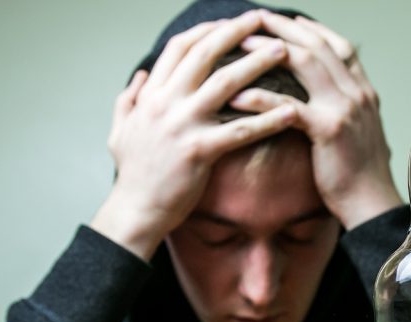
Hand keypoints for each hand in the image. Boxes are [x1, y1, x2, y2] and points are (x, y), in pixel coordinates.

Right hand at [90, 11, 296, 259]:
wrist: (134, 212)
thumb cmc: (132, 175)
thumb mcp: (119, 131)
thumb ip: (127, 101)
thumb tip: (140, 77)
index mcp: (150, 95)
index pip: (179, 48)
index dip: (207, 30)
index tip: (231, 22)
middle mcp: (165, 103)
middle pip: (205, 53)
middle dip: (236, 32)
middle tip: (263, 20)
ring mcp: (181, 125)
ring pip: (225, 83)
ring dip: (257, 62)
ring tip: (284, 51)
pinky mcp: (199, 151)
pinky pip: (240, 130)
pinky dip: (267, 119)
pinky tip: (291, 111)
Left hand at [231, 11, 402, 229]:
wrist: (372, 204)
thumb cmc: (360, 176)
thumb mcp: (358, 133)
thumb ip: (345, 110)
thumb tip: (325, 101)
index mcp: (364, 91)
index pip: (339, 46)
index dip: (312, 30)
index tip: (289, 20)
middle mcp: (357, 93)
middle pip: (317, 45)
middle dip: (284, 28)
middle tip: (255, 19)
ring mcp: (345, 108)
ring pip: (305, 64)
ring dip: (269, 51)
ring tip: (240, 45)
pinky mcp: (329, 130)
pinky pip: (289, 107)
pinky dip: (261, 99)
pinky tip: (238, 97)